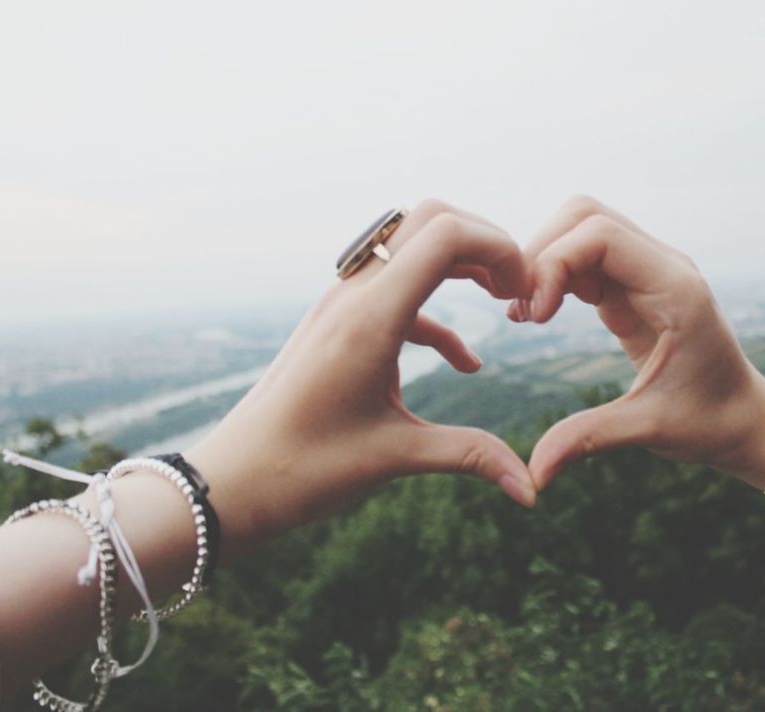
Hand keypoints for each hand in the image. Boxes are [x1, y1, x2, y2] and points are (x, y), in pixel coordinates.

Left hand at [186, 199, 536, 554]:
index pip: (444, 234)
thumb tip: (532, 491)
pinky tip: (465, 364)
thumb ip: (471, 457)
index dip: (499, 248)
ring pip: (411, 249)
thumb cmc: (304, 471)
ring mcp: (341, 306)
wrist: (232, 482)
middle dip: (485, 244)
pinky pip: (397, 295)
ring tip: (504, 304)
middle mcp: (353, 296)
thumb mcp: (395, 458)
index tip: (527, 294)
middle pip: (430, 221)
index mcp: (369, 318)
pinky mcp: (337, 326)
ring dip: (461, 267)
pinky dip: (438, 313)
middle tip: (519, 291)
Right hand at [510, 196, 764, 489]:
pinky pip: (584, 258)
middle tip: (520, 312)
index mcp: (675, 288)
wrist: (745, 420)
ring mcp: (648, 271)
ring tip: (525, 316)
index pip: (599, 234)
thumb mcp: (650, 429)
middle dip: (541, 254)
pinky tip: (537, 316)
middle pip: (585, 215)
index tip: (534, 318)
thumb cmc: (710, 423)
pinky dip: (554, 275)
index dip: (553, 264)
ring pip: (581, 229)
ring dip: (544, 262)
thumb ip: (588, 439)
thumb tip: (532, 476)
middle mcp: (662, 266)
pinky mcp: (633, 286)